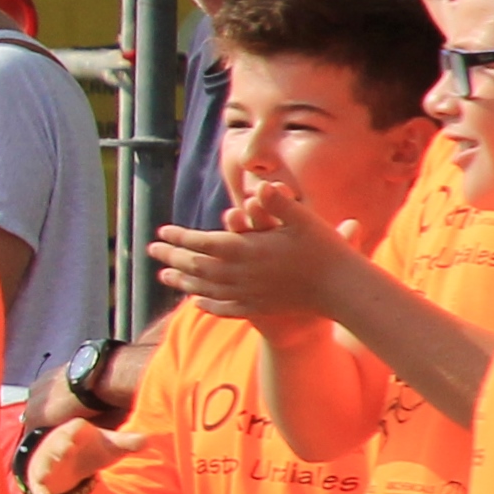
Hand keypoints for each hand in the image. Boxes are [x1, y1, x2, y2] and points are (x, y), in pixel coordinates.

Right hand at [23, 416, 140, 493]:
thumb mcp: (111, 445)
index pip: (74, 428)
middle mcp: (58, 443)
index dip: (74, 433)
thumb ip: (127, 442)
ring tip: (45, 477)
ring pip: (44, 463)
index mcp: (75, 431)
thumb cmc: (92, 449)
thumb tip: (147, 440)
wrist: (70, 461)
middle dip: (58, 448)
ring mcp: (48, 459)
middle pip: (56, 444)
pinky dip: (39, 491)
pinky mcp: (40, 475)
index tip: (75, 440)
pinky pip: (38, 483)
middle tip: (64, 451)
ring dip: (44, 469)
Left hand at [156, 179, 358, 323]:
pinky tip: (196, 302)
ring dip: (182, 281)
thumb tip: (261, 185)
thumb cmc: (325, 250)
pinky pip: (224, 307)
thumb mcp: (303, 220)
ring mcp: (248, 295)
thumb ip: (278, 203)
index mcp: (246, 250)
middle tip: (151, 251)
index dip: (179, 237)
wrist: (342, 289)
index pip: (202, 242)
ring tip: (165, 275)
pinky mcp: (258, 309)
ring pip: (205, 288)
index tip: (161, 232)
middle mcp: (240, 275)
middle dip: (172, 257)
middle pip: (196, 266)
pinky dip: (207, 304)